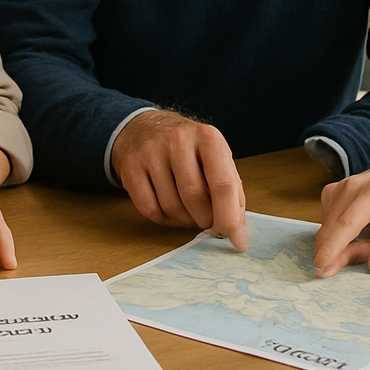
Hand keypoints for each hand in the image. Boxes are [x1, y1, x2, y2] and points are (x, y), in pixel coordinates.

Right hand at [111, 111, 247, 250]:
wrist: (144, 128)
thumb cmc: (189, 149)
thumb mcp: (215, 156)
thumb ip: (231, 188)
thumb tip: (238, 229)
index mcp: (208, 137)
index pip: (223, 184)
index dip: (231, 218)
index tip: (238, 241)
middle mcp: (178, 141)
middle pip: (196, 199)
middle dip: (206, 220)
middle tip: (208, 220)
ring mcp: (152, 153)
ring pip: (172, 208)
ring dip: (184, 220)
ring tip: (188, 209)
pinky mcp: (131, 168)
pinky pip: (150, 210)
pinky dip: (163, 217)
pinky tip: (167, 204)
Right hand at [314, 152, 369, 277]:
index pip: (348, 223)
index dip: (333, 246)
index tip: (321, 265)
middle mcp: (349, 187)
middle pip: (332, 228)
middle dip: (335, 254)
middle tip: (356, 262)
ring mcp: (337, 188)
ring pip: (327, 228)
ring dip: (340, 245)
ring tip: (367, 242)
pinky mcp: (330, 192)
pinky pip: (327, 223)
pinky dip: (337, 236)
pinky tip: (355, 234)